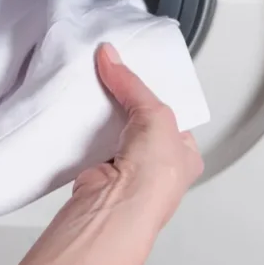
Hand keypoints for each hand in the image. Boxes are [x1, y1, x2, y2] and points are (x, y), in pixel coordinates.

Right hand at [73, 43, 203, 228]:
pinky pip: (91, 138)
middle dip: (124, 99)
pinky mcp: (98, 169)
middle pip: (139, 118)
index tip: (134, 71)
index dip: (153, 91)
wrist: (116, 208)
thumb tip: (110, 56)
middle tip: (111, 73)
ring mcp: (127, 168)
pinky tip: (79, 108)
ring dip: (103, 111)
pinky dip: (84, 125)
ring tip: (93, 84)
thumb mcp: (155, 115)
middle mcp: (157, 164)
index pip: (171, 113)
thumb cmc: (153, 177)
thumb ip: (131, 85)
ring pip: (114, 128)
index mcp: (184, 154)